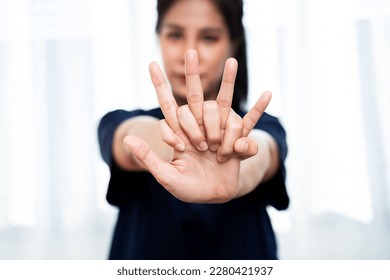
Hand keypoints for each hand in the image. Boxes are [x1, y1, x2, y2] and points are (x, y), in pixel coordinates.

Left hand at [123, 49, 270, 202]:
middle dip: (191, 75)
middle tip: (190, 52)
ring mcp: (219, 131)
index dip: (160, 86)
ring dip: (226, 85)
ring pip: (222, 104)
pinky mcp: (237, 141)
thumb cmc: (188, 188)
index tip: (157, 79)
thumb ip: (148, 158)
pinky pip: (249, 123)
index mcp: (180, 133)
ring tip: (230, 74)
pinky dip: (259, 110)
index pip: (168, 105)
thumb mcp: (166, 176)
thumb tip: (127, 138)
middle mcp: (200, 126)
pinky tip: (268, 93)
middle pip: (194, 96)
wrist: (214, 197)